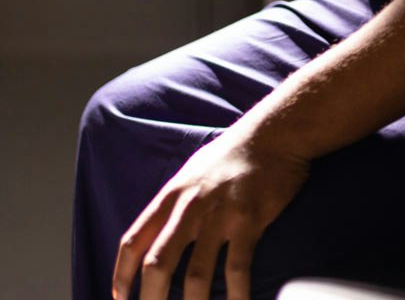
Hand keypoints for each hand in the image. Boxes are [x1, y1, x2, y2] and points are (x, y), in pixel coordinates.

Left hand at [112, 118, 308, 299]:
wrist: (275, 133)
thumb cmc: (234, 152)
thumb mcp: (194, 170)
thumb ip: (175, 202)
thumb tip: (159, 234)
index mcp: (172, 194)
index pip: (133, 242)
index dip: (120, 277)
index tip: (119, 299)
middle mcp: (191, 207)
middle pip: (157, 265)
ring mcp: (220, 215)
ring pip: (195, 275)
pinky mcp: (249, 220)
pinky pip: (237, 269)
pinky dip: (236, 295)